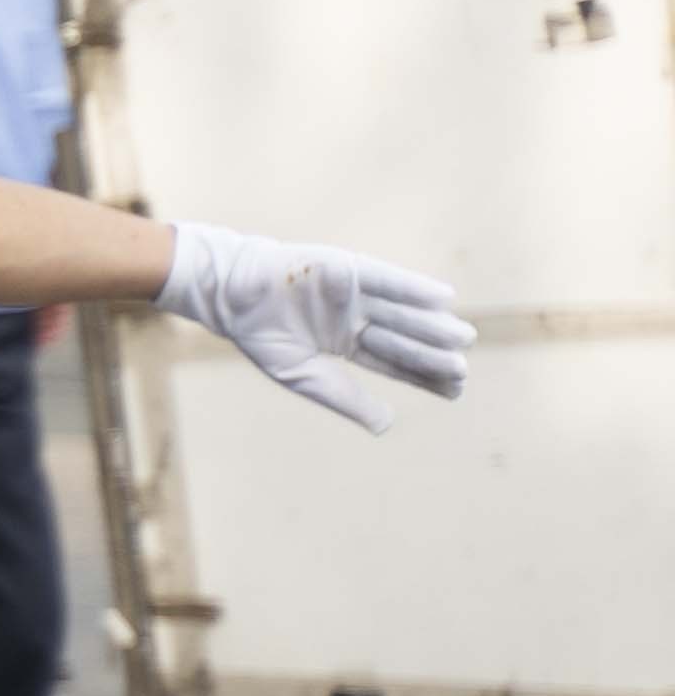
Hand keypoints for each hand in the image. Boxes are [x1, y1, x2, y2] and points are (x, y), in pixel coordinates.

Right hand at [155, 223, 468, 432]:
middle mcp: (360, 317)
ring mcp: (358, 293)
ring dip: (432, 325)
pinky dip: (414, 288)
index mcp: (348, 343)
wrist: (232, 296)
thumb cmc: (262, 334)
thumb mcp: (304, 376)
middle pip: (406, 339)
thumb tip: (387, 425)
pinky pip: (388, 279)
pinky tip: (443, 299)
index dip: (425, 377)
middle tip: (462, 370)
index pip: (395, 363)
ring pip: (404, 311)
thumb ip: (345, 397)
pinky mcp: (351, 269)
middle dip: (434, 355)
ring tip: (463, 339)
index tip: (455, 391)